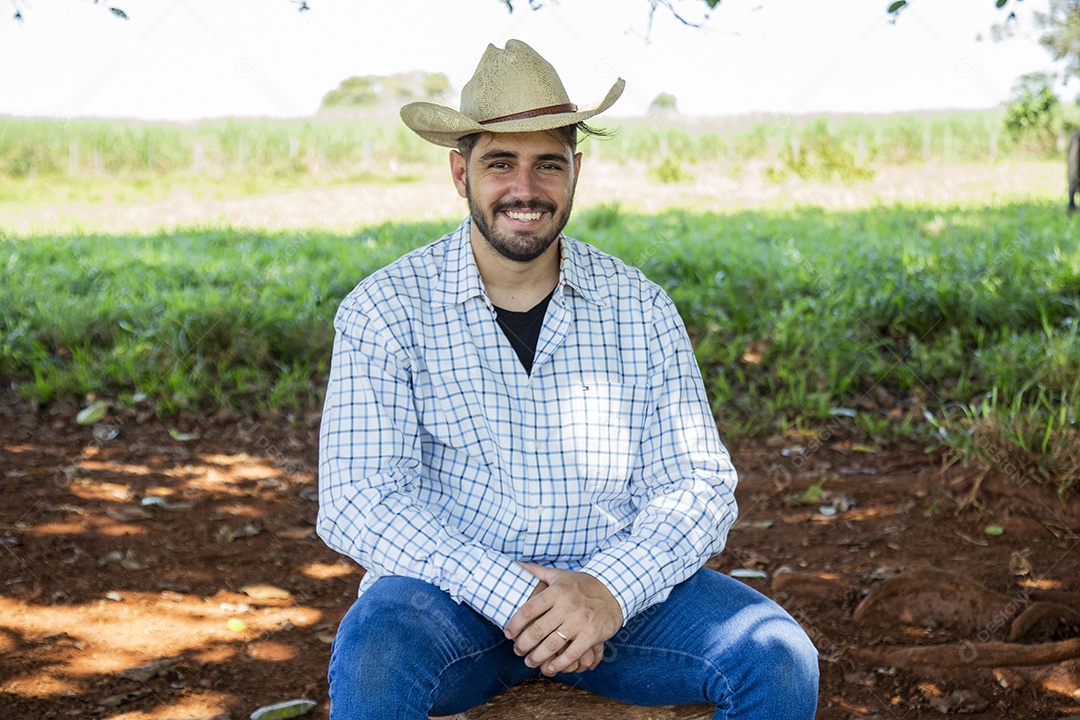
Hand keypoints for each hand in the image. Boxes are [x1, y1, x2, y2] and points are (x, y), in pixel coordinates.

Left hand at [505, 563, 622, 675]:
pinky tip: (550, 667)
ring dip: (537, 657)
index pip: (528, 610)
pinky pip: (572, 654)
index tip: (508, 634)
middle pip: (537, 631)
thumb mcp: (559, 574)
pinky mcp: (592, 634)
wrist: (613, 590)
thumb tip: (514, 563)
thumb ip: (536, 571)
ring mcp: (579, 621)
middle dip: (523, 645)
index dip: (514, 624)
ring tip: (530, 661)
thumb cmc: (581, 584)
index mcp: (556, 591)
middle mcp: (566, 606)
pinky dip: (559, 664)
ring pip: (552, 645)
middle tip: (518, 651)